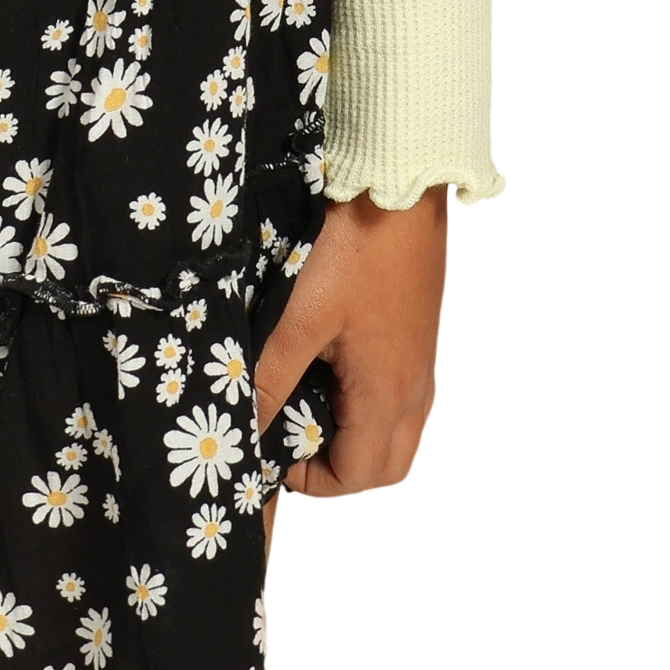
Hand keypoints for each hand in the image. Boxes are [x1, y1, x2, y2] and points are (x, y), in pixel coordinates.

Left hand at [252, 185, 448, 498]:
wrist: (401, 186)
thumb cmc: (352, 248)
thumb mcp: (299, 315)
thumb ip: (270, 376)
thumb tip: (245, 427)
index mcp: (386, 393)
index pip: (359, 475)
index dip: (316, 483)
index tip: (278, 457)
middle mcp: (415, 387)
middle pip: (388, 466)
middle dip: (344, 472)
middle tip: (299, 445)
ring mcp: (423, 362)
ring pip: (401, 433)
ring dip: (362, 440)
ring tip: (316, 409)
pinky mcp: (421, 336)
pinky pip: (407, 398)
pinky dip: (376, 409)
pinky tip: (340, 373)